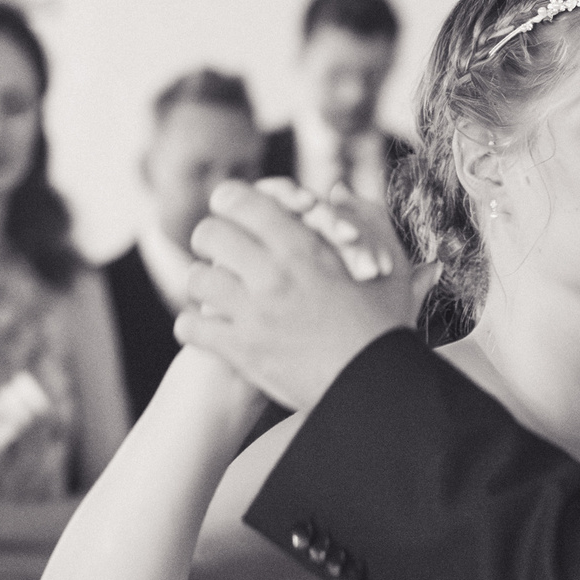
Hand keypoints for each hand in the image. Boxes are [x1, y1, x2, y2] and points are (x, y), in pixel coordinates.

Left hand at [177, 179, 413, 412]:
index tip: (234, 213)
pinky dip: (195, 326)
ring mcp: (252, 313)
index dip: (231, 202)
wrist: (375, 389)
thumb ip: (368, 221)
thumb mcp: (388, 268)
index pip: (239, 200)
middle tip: (223, 253)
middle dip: (213, 240)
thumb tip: (338, 191)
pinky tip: (209, 328)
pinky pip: (191, 326)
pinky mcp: (241, 350)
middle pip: (209, 233)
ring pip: (197, 278)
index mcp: (303, 247)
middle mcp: (272, 275)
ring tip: (217, 294)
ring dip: (205, 284)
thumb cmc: (385, 329)